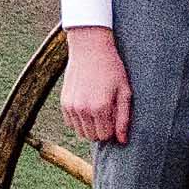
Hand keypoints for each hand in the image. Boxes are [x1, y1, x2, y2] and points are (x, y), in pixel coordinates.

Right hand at [58, 25, 133, 145]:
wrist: (89, 48)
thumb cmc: (112, 68)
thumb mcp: (124, 91)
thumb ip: (124, 118)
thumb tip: (122, 141)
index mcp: (101, 107)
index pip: (106, 136)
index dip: (113, 129)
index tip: (115, 116)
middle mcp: (83, 109)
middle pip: (93, 137)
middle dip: (102, 130)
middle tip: (107, 112)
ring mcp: (71, 106)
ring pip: (81, 132)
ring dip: (90, 126)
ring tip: (97, 109)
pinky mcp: (64, 102)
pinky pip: (71, 123)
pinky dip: (79, 120)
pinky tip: (87, 105)